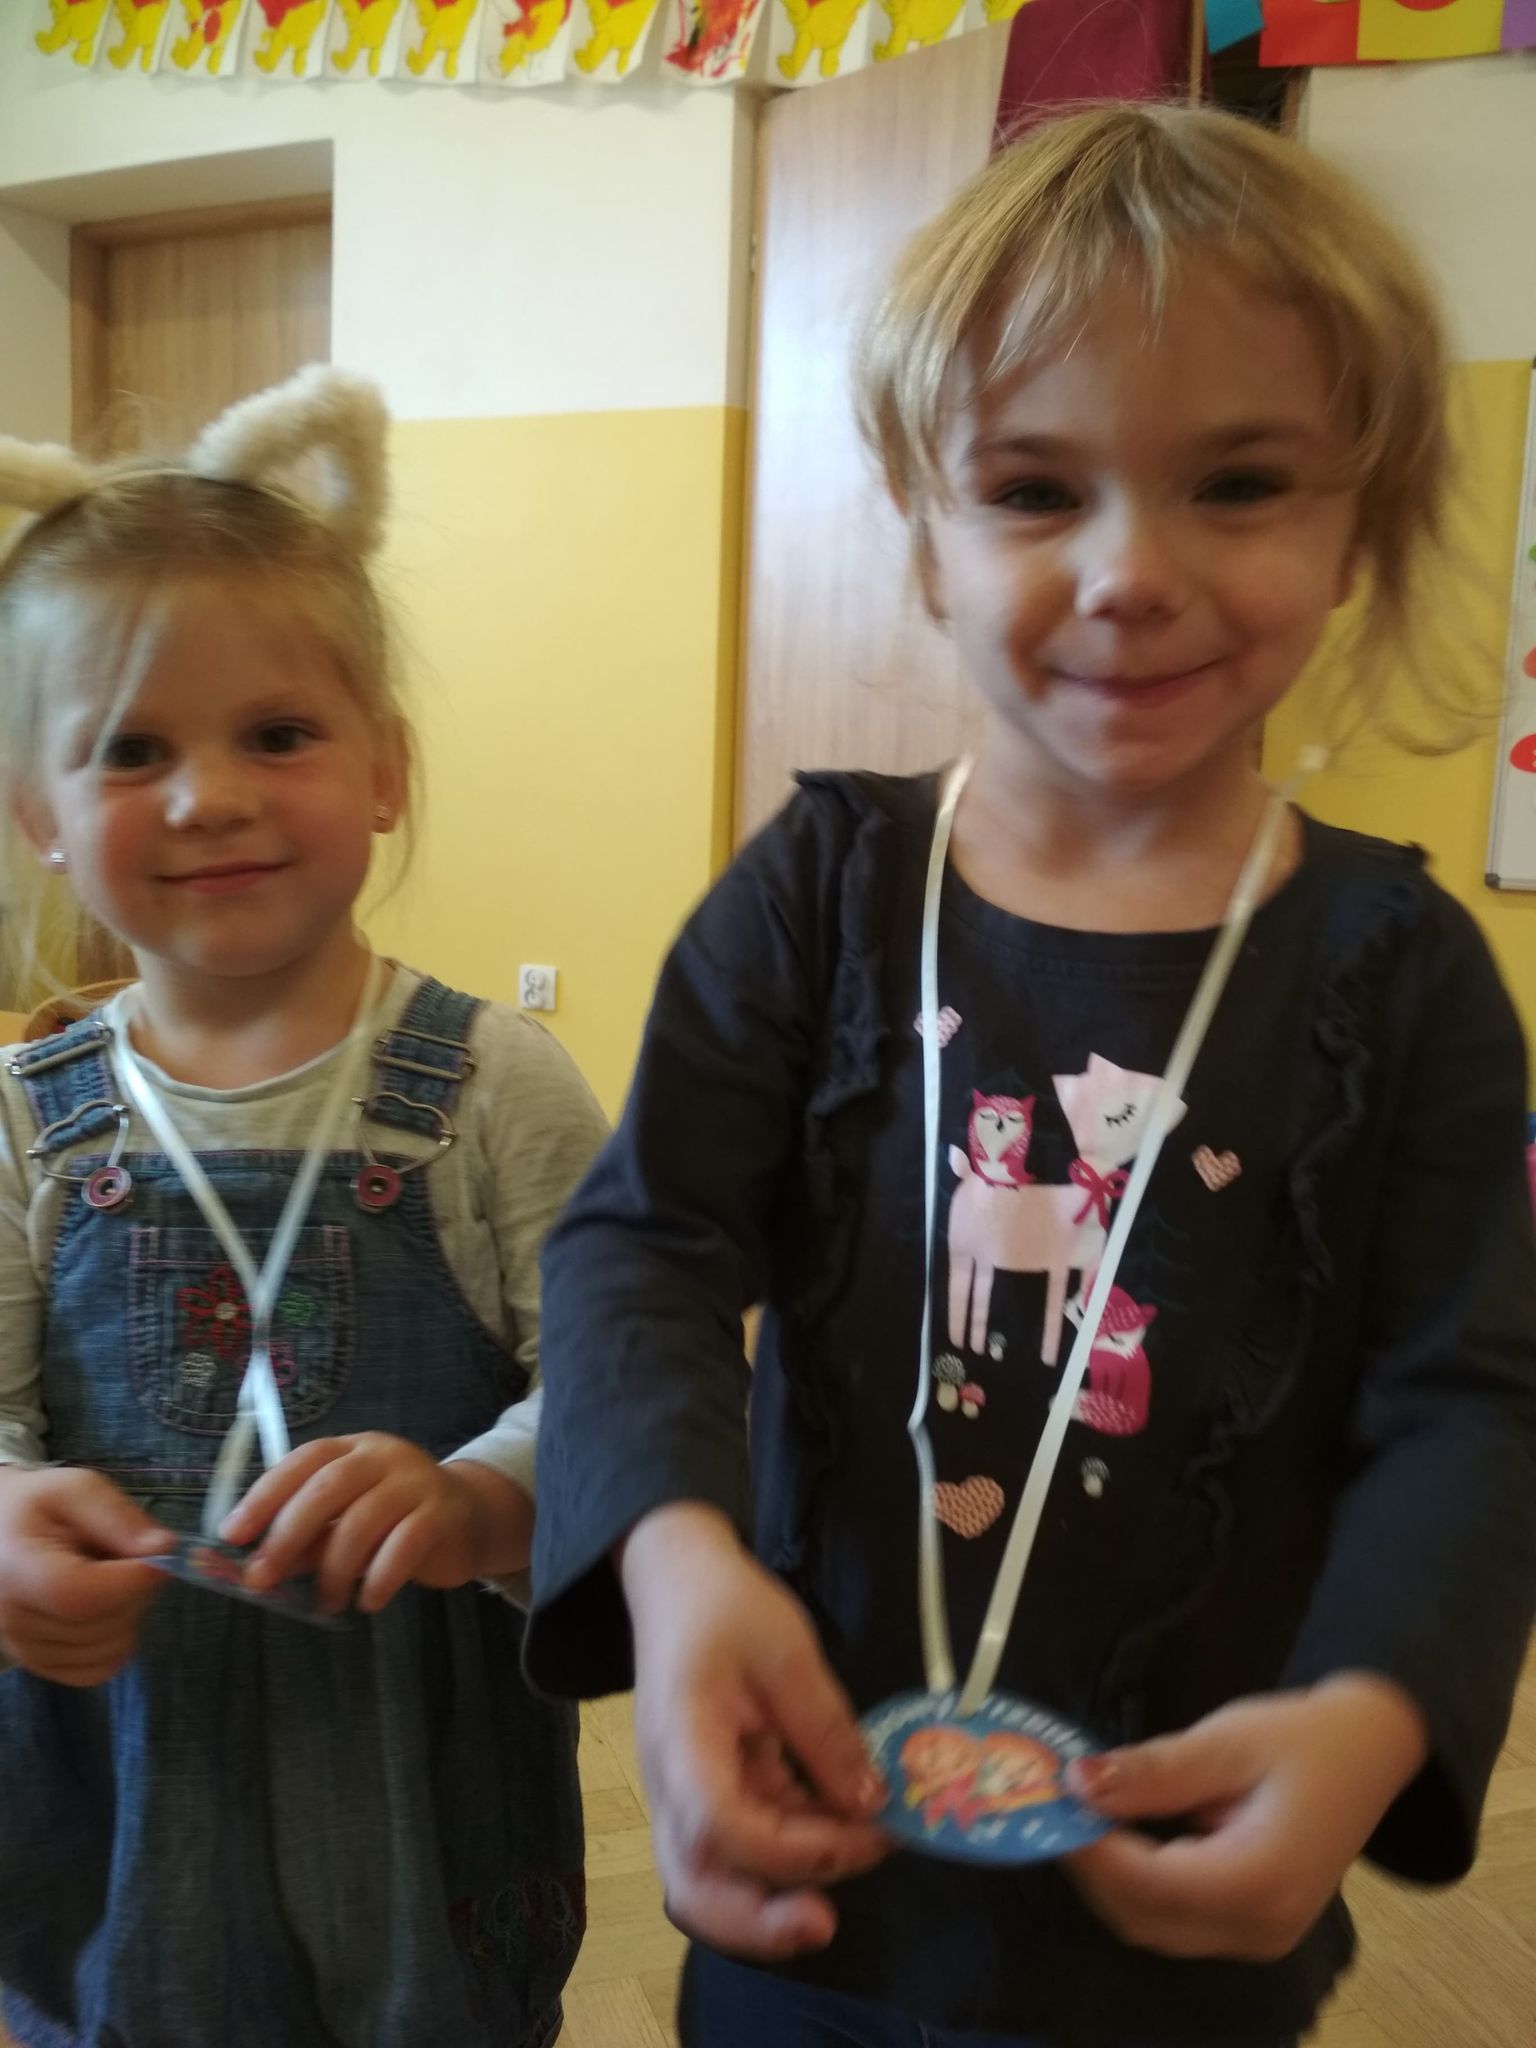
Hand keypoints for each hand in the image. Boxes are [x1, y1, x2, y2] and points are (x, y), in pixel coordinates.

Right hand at [0, 1466, 172, 1684]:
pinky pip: (98, 1670)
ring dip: (128, 1616)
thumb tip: (164, 1548)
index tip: (159, 1559)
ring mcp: (22, 1649)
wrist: (0, 1534)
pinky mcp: (39, 1665)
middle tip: (128, 1560)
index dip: (130, 1582)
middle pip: (100, 1625)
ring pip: (107, 1650)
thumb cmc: (38, 1508)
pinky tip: (104, 1610)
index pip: (79, 1596)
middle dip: (135, 1592)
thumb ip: (118, 1516)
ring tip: (108, 1581)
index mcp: (16, 1568)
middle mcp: (12, 1619)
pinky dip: (115, 1643)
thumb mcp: (75, 1490)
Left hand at [221, 1434, 532, 1615]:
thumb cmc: (396, 1519)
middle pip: (328, 1486)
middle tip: (260, 1579)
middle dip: (287, 1534)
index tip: (232, 1534)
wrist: (472, 1516)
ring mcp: (416, 1481)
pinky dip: (379, 1577)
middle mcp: (383, 1456)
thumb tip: (255, 1570)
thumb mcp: (346, 1523)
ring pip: (363, 1521)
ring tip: (328, 1602)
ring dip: (335, 1569)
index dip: (265, 1495)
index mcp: (352, 1449)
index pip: (303, 1461)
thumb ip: (306, 1540)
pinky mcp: (442, 1515)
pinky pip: (403, 1546)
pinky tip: (368, 1601)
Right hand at [621, 1503, 890, 1961]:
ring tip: (860, 1856)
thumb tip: (873, 1806)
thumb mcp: (789, 1654)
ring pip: (716, 1881)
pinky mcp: (707, 1793)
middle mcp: (671, 1789)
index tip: (864, 1832)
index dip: (794, 1851)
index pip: (722, 1828)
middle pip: (695, 1892)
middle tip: (828, 1922)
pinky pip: (743, 1844)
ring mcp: (685, 1796)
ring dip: (783, 1892)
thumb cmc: (726, 1604)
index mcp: (682, 1745)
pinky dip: (792, 1851)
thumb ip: (827, 1732)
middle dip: (762, 1924)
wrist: (676, 1577)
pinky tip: (844, 1826)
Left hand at [1065, 1674, 1429, 1960]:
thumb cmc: (1305, 1738)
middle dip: (1090, 1867)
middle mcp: (1258, 1928)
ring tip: (1076, 1816)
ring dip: (1109, 1879)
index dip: (1088, 1849)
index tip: (1046, 1803)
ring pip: (1156, 1926)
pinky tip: (1116, 1837)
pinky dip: (1138, 1884)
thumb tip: (1076, 1783)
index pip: (1148, 1884)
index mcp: (1259, 1881)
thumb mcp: (1226, 1741)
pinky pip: (1177, 1919)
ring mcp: (1259, 1937)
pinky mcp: (1254, 1927)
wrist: (1373, 1751)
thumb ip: (1152, 1772)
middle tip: (1051, 1807)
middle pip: (1144, 1917)